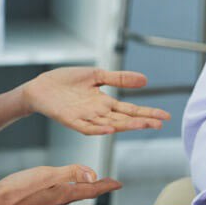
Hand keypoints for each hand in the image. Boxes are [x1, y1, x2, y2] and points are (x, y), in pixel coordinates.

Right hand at [0, 165, 121, 204]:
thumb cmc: (17, 189)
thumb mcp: (47, 174)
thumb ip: (70, 173)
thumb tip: (92, 174)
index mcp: (63, 193)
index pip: (90, 190)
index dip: (106, 185)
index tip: (118, 184)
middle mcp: (56, 201)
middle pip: (83, 193)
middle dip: (96, 187)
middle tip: (107, 183)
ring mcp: (45, 203)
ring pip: (69, 195)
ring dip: (82, 189)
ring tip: (87, 184)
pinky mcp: (34, 202)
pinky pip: (56, 195)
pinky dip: (65, 190)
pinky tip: (59, 187)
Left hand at [21, 68, 170, 134]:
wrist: (40, 87)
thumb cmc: (66, 81)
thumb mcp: (97, 75)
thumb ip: (119, 78)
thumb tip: (145, 80)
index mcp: (105, 103)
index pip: (130, 110)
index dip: (148, 113)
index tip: (165, 116)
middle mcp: (98, 113)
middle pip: (124, 119)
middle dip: (142, 121)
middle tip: (160, 123)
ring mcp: (85, 118)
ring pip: (110, 124)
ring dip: (126, 125)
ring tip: (143, 124)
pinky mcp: (70, 119)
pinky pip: (86, 127)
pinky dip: (98, 129)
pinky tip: (110, 129)